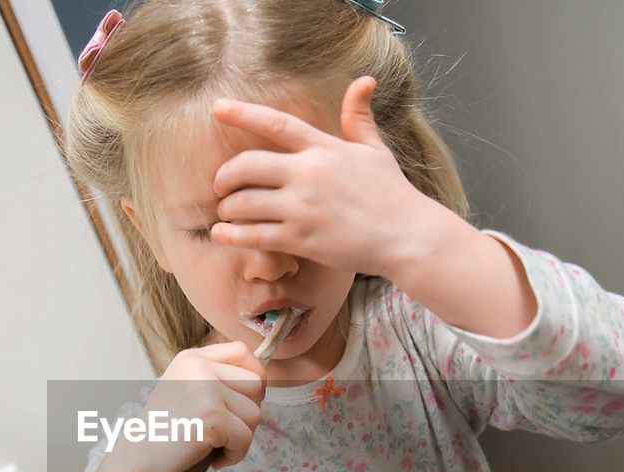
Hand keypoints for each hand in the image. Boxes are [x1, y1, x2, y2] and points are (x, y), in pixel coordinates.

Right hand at [103, 341, 266, 471]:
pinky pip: (246, 438)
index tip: (244, 399)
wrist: (137, 461)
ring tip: (214, 445)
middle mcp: (199, 367)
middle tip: (223, 430)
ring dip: (240, 437)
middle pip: (256, 384)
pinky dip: (234, 454)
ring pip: (254, 413)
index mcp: (192, 358)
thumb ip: (216, 379)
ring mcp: (207, 390)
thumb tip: (260, 383)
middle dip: (246, 412)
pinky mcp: (213, 416)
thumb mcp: (186, 390)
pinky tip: (213, 458)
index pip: (242, 351)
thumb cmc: (165, 432)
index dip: (254, 375)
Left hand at [209, 76, 446, 279]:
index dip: (242, 113)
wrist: (407, 236)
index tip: (216, 109)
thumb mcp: (376, 150)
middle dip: (224, 176)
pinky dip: (231, 235)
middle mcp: (309, 174)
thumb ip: (359, 118)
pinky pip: (253, 236)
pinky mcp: (301, 239)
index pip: (275, 123)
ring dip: (227, 208)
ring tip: (226, 213)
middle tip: (220, 186)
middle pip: (246, 165)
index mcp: (324, 148)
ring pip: (244, 203)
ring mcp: (303, 208)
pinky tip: (221, 234)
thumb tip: (365, 81)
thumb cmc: (392, 194)